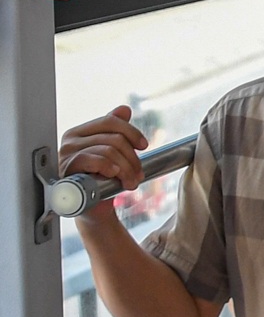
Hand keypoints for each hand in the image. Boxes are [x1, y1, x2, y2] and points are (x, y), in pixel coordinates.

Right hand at [59, 105, 148, 221]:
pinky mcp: (67, 169)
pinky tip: (114, 177)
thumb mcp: (113, 154)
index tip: (144, 146)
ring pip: (109, 151)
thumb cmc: (102, 180)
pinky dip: (110, 168)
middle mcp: (71, 139)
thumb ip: (115, 132)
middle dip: (133, 159)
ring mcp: (66, 154)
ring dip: (127, 169)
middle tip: (138, 175)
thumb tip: (124, 109)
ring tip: (131, 183)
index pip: (110, 121)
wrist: (92, 207)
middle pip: (114, 138)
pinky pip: (94, 160)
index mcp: (81, 132)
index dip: (131, 132)